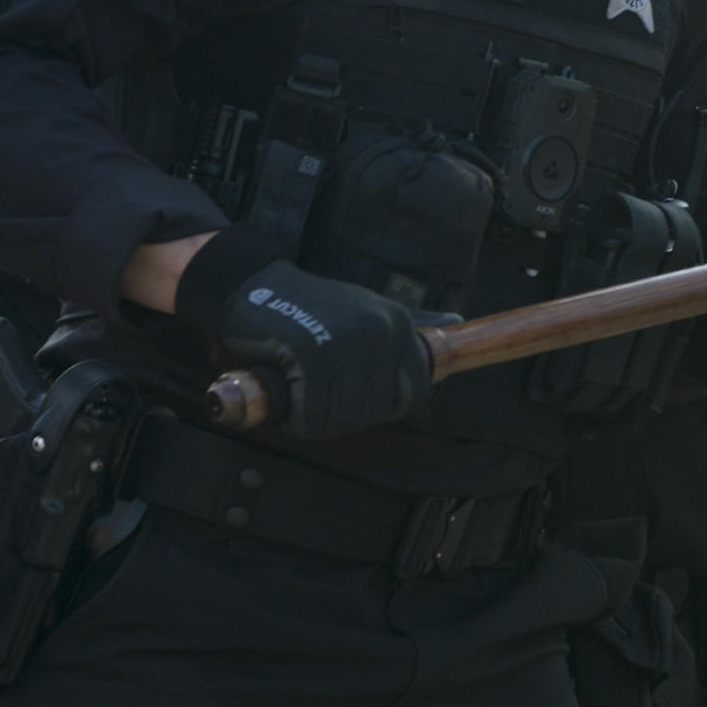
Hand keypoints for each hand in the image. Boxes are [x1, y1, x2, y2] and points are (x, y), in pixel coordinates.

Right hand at [190, 246, 434, 441]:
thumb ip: (412, 319)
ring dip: (318, 423)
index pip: (412, 393)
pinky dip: (297, 421)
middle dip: (345, 418)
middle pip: (376, 411)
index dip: (381, 408)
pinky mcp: (311, 355)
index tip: (352, 400)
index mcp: (397, 325)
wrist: (249, 283)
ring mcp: (348, 343)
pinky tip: (287, 407)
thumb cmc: (308, 306)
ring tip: (301, 405)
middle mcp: (380, 332)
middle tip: (317, 405)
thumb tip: (457, 319)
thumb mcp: (368, 309)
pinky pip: (313, 415)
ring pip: (345, 417)